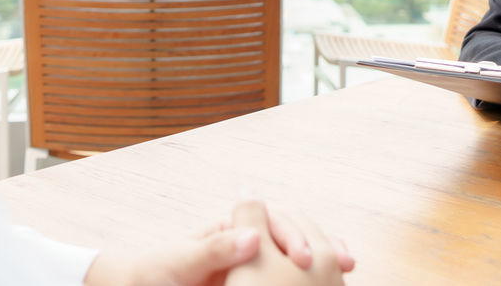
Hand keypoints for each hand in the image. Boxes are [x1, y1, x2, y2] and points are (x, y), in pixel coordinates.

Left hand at [85, 200, 353, 285]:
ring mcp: (253, 266)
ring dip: (323, 258)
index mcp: (229, 229)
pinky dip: (310, 279)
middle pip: (292, 233)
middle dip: (319, 243)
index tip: (305, 256)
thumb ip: (213, 249)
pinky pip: (286, 278)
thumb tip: (252, 234)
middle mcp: (246, 243)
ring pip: (295, 256)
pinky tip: (331, 283)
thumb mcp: (178, 263)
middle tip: (343, 260)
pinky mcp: (256, 284)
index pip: (270, 221)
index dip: (291, 235)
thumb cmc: (152, 276)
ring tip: (349, 269)